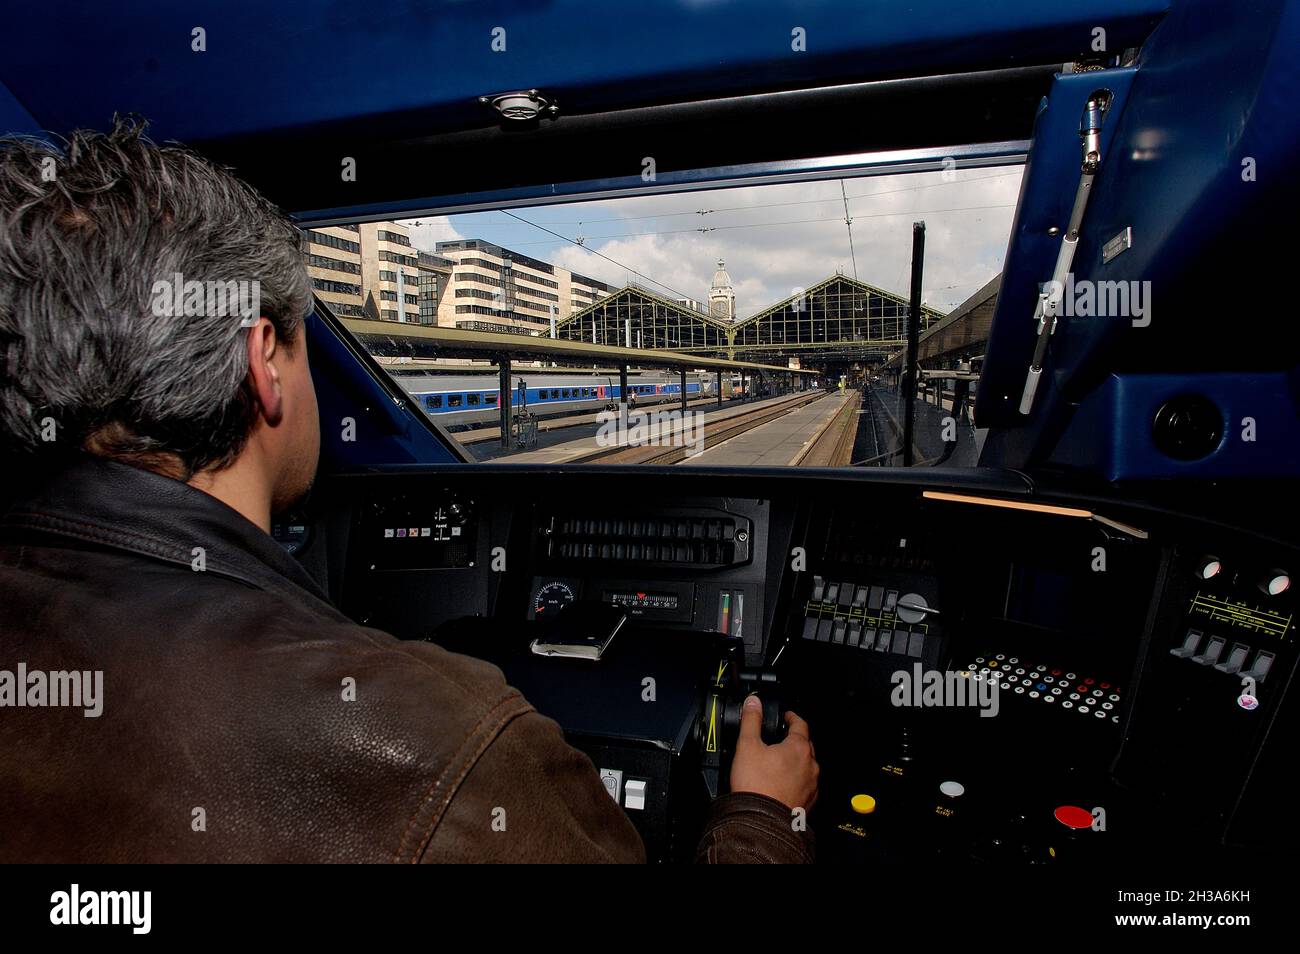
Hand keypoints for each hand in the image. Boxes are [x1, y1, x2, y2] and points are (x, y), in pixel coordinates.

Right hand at [729, 695, 818, 810]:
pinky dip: (796, 781)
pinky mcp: (808, 802)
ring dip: (796, 762)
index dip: (792, 718)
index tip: (787, 717)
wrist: (762, 821)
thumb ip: (751, 721)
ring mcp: (811, 786)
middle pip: (805, 745)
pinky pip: (805, 786)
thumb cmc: (757, 786)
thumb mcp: (747, 745)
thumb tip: (753, 703)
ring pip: (806, 767)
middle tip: (781, 739)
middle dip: (794, 740)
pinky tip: (781, 785)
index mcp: (798, 748)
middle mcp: (810, 766)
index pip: (800, 724)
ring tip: (778, 764)